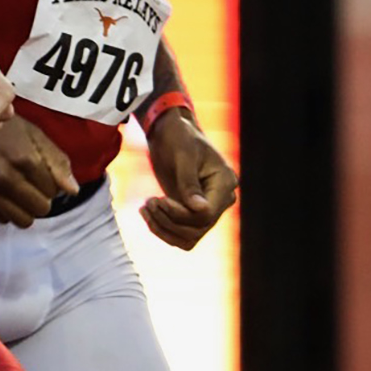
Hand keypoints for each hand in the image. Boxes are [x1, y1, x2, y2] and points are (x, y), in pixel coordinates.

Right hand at [0, 113, 79, 226]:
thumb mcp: (31, 133)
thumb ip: (56, 161)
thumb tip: (72, 191)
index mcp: (24, 157)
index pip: (53, 191)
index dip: (49, 183)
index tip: (38, 174)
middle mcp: (4, 176)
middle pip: (40, 209)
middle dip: (39, 198)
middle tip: (28, 184)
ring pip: (22, 220)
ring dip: (23, 208)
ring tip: (16, 192)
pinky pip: (0, 219)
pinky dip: (4, 210)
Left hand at [141, 109, 237, 249]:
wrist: (170, 133)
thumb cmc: (178, 137)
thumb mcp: (183, 155)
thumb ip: (189, 182)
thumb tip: (198, 209)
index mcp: (225, 183)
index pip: (207, 213)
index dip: (180, 213)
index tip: (159, 199)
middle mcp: (221, 200)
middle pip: (198, 228)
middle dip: (169, 220)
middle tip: (149, 202)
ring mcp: (208, 209)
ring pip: (190, 237)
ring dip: (164, 229)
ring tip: (145, 208)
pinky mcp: (192, 213)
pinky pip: (182, 235)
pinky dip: (163, 230)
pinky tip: (147, 214)